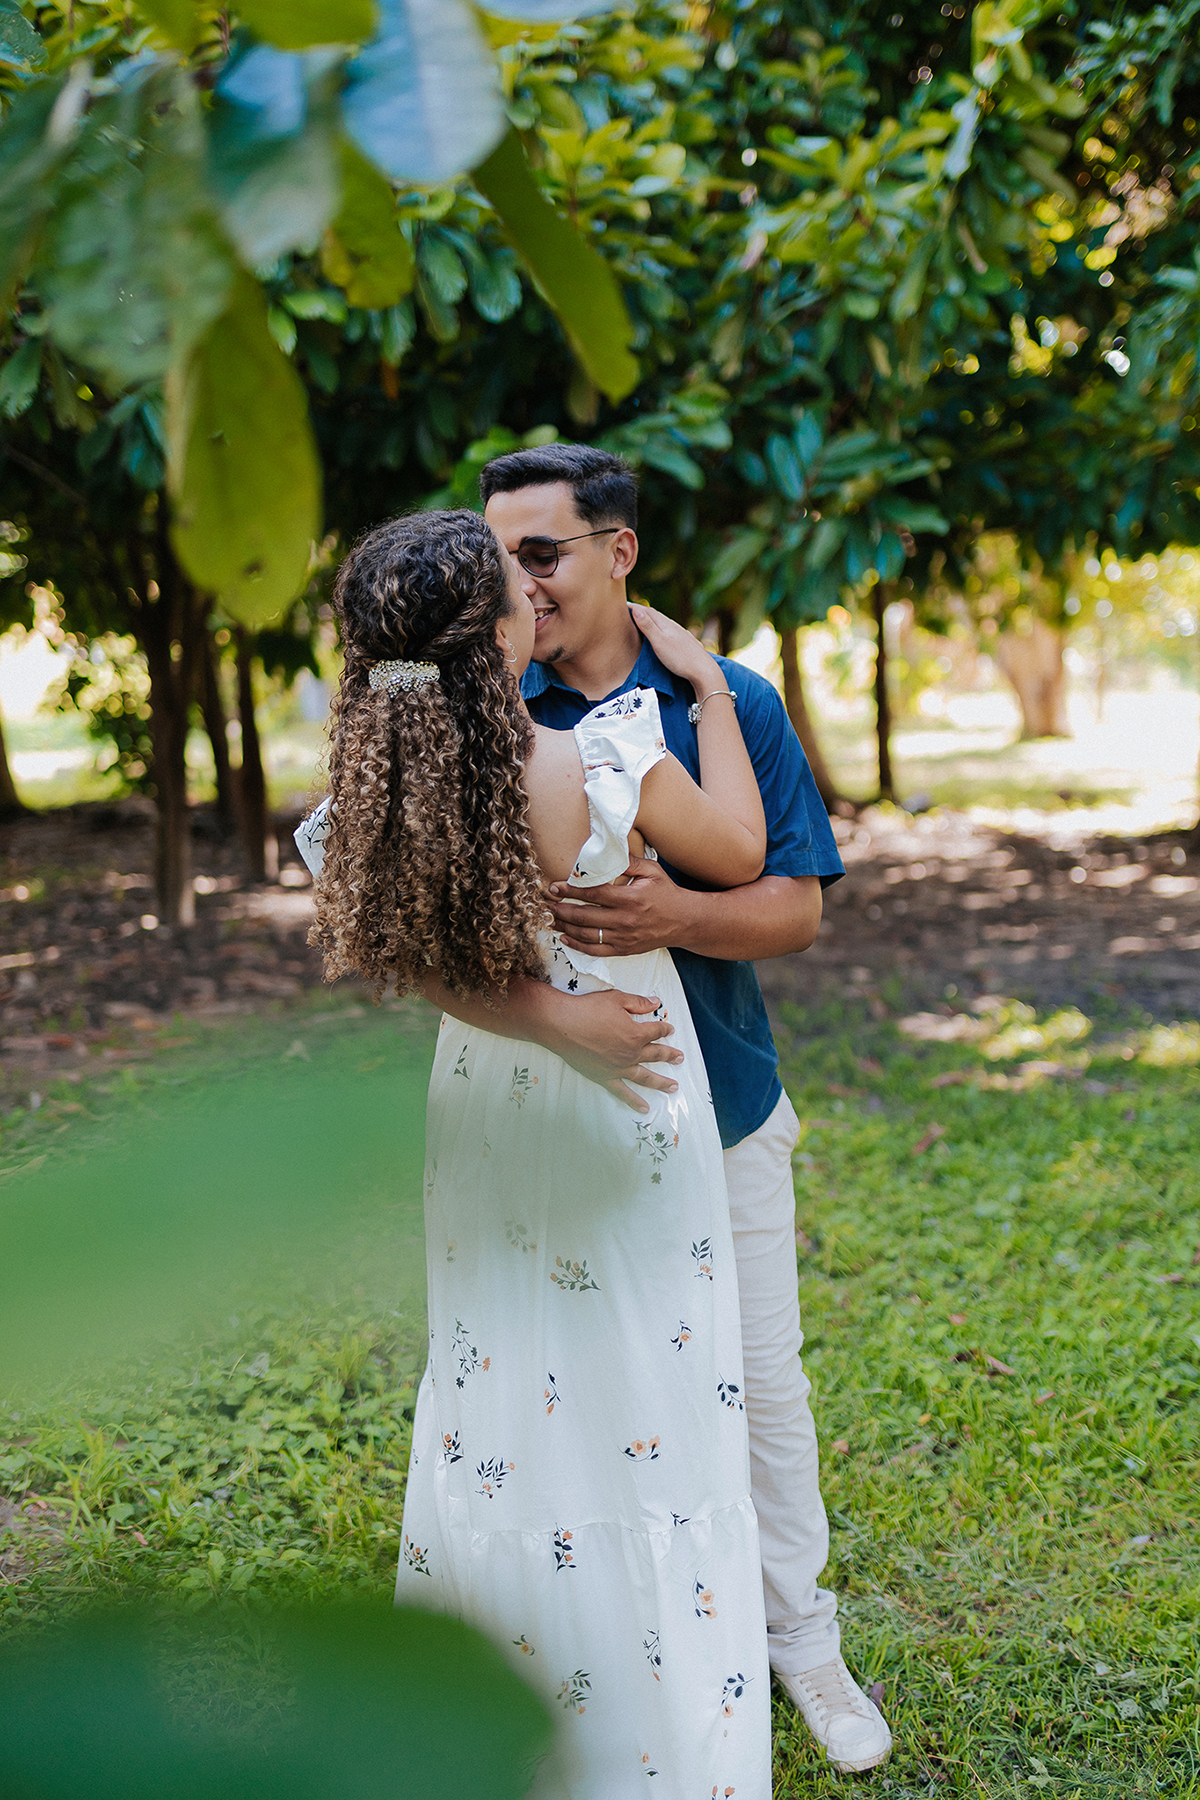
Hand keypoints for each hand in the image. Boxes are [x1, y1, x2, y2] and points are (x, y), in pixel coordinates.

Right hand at [542, 984, 683, 1114]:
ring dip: (661, 1082)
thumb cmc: (587, 1009)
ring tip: (673, 1087)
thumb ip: (638, 1002)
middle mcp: (631, 1053)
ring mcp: (619, 1067)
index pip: (656, 1030)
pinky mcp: (605, 1077)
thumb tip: (655, 1002)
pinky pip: (623, 1092)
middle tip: (680, 1058)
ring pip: (645, 1077)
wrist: (562, 1025)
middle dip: (670, 1055)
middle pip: (656, 1054)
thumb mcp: (616, 999)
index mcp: (636, 1033)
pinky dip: (634, 1101)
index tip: (670, 1030)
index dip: (665, 1029)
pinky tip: (644, 1108)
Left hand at [549, 857, 696, 956]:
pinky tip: (564, 937)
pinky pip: (595, 950)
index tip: (554, 886)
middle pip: (584, 916)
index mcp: (630, 898)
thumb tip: (604, 853)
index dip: (570, 891)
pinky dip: (577, 945)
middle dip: (560, 908)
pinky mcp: (624, 949)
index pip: (593, 894)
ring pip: (586, 934)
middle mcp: (625, 920)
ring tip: (550, 918)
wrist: (685, 921)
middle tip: (544, 902)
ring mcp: (624, 937)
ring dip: (564, 926)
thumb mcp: (652, 871)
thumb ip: (628, 861)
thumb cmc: (667, 893)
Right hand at [628, 602, 723, 694]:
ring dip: (653, 621)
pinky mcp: (687, 645)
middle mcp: (675, 627)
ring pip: (665, 624)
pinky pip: (672, 632)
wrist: (704, 671)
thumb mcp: (660, 642)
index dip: (635, 607)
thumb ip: (648, 627)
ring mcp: (682, 635)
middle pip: (656, 616)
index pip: (648, 611)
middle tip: (631, 610)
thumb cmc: (680, 658)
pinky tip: (666, 635)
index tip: (623, 605)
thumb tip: (636, 610)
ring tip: (645, 622)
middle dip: (643, 612)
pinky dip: (663, 630)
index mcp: (667, 625)